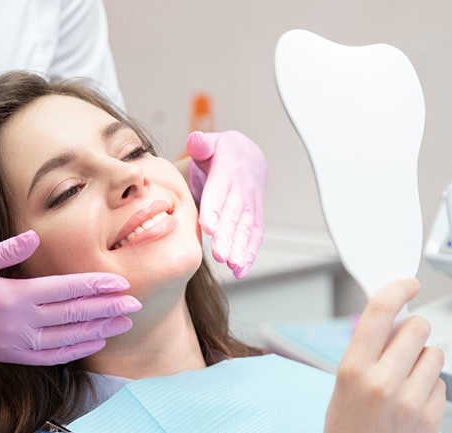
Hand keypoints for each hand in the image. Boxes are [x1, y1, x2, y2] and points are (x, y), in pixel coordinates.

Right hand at [0, 231, 140, 364]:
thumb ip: (7, 250)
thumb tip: (34, 236)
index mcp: (15, 295)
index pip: (67, 289)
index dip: (97, 286)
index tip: (122, 283)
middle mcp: (22, 322)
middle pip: (76, 314)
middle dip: (109, 308)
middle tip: (136, 304)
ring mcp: (19, 343)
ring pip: (70, 338)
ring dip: (101, 330)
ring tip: (126, 323)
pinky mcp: (15, 357)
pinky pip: (53, 357)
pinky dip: (78, 351)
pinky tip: (97, 343)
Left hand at [186, 130, 266, 278]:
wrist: (250, 157)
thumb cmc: (222, 153)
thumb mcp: (211, 142)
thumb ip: (202, 143)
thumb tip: (195, 141)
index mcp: (228, 172)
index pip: (220, 192)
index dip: (215, 208)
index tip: (208, 227)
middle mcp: (242, 191)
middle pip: (234, 215)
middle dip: (228, 236)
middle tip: (219, 254)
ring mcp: (251, 206)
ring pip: (246, 228)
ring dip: (240, 249)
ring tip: (232, 266)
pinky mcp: (255, 218)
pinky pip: (254, 236)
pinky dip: (250, 254)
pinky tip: (240, 271)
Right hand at [315, 279, 445, 432]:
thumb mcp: (341, 385)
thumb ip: (366, 351)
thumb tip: (391, 322)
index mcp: (352, 369)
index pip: (380, 312)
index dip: (397, 289)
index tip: (408, 283)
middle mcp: (382, 381)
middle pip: (416, 327)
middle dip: (411, 329)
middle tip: (402, 344)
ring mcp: (411, 401)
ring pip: (433, 352)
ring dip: (422, 358)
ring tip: (405, 379)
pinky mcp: (432, 418)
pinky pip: (441, 382)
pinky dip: (430, 385)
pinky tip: (413, 402)